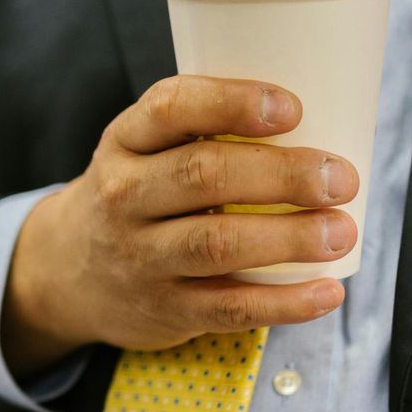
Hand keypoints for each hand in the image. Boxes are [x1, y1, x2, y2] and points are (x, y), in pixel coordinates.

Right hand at [2, 75, 358, 370]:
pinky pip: (228, 308)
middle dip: (282, 175)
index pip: (169, 108)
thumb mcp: (143, 150)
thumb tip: (325, 117)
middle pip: (203, 176)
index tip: (291, 108)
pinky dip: (284, 302)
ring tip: (342, 231)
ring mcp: (141, 256)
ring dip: (289, 238)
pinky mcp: (164, 309)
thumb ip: (206, 132)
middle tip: (340, 178)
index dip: (232, 103)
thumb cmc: (137, 195)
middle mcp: (124, 195)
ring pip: (217, 244)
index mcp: (125, 141)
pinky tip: (327, 291)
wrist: (69, 271)